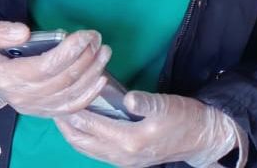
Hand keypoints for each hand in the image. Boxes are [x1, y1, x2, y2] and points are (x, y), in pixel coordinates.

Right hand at [0, 22, 111, 117]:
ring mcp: (35, 108)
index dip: (69, 51)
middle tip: (96, 37)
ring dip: (92, 72)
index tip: (85, 35)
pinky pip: (72, 108)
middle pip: (63, 80)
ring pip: (71, 94)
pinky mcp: (44, 112)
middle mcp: (22, 97)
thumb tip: (24, 32)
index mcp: (6, 77)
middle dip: (85, 57)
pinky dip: (90, 94)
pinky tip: (101, 78)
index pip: (45, 66)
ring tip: (103, 52)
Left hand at [56, 91, 238, 167]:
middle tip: (52, 105)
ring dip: (72, 133)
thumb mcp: (167, 105)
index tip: (57, 95)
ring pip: (87, 149)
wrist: (204, 139)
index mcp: (130, 140)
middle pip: (81, 141)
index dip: (72, 109)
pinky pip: (97, 151)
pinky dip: (85, 139)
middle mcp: (122, 155)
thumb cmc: (186, 118)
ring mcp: (124, 160)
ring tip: (61, 115)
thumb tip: (128, 98)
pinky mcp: (128, 160)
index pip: (90, 124)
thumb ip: (146, 103)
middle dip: (64, 124)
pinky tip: (82, 125)